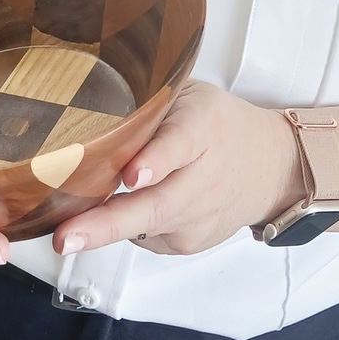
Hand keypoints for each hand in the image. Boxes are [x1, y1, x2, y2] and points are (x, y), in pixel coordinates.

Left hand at [52, 80, 303, 257]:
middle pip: (155, 205)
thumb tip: (88, 101)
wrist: (272, 168)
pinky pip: (144, 237)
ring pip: (144, 228)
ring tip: (66, 233)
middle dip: (106, 224)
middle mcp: (203, 179)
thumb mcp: (190, 95)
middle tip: (66, 237)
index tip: (131, 176)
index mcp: (202, 127)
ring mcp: (198, 218)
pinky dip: (124, 225)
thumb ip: (150, 101)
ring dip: (102, 230)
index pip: (179, 145)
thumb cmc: (221, 124)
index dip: (155, 161)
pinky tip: (118, 208)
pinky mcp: (189, 244)